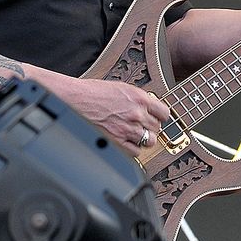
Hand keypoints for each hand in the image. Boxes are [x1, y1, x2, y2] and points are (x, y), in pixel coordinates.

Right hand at [54, 76, 170, 155]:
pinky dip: (133, 148)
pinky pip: (136, 152)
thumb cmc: (92, 92)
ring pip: (150, 141)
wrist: (75, 99)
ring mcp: (128, 129)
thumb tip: (148, 107)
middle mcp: (136, 114)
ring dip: (144, 139)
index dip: (160, 116)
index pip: (164, 112)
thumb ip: (137, 99)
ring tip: (134, 134)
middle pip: (157, 128)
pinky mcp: (118, 141)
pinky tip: (127, 142)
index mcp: (139, 98)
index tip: (157, 118)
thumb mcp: (121, 88)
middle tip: (141, 125)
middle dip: (150, 127)